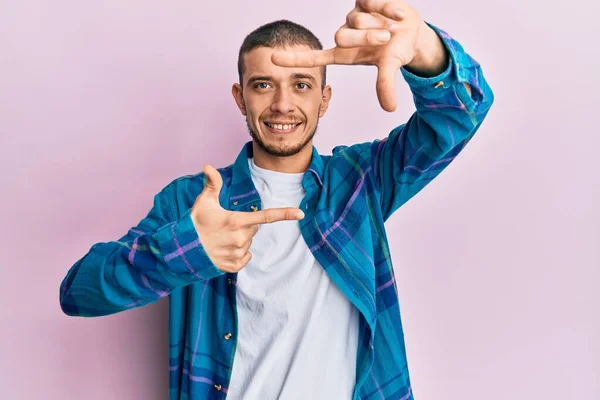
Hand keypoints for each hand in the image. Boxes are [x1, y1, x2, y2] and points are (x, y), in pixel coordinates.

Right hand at [191, 164, 304, 272]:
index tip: (300, 213)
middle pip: (254, 229)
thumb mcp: (203, 201)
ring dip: (240, 240)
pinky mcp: (233, 266)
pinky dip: (238, 254)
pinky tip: (224, 249)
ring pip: (248, 243)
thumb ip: (212, 184)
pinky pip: (245, 257)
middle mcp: (240, 238)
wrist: (183, 249)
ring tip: (222, 238)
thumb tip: (208, 166)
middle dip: (244, 226)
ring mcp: (237, 253)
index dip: (284, 214)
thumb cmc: (195, 222)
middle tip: (226, 226)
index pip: (265, 217)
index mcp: (236, 221)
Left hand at [271, 0, 426, 111]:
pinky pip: (372, 2)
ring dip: (378, 23)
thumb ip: (386, 85)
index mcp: (345, 53)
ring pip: (357, 19)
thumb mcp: (390, 66)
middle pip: (342, 36)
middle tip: (385, 38)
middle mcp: (345, 34)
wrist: (412, 30)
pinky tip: (395, 14)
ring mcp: (353, 16)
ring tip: (390, 26)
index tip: (272, 60)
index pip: (315, 57)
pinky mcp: (363, 0)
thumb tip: (390, 108)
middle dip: (366, 37)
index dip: (294, 59)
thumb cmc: (395, 50)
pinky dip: (388, 9)